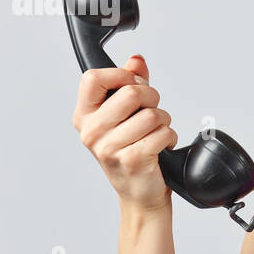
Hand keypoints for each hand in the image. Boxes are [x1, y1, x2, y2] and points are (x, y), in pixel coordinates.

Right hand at [72, 54, 177, 211]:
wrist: (138, 192)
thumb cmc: (131, 150)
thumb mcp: (124, 115)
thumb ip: (130, 84)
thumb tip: (136, 60)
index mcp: (84, 115)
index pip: (93, 78)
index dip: (121, 76)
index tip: (132, 85)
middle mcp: (91, 131)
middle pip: (132, 93)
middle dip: (152, 98)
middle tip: (152, 112)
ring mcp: (109, 148)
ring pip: (152, 114)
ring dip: (163, 120)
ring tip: (156, 132)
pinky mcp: (132, 160)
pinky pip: (163, 133)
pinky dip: (169, 137)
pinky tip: (161, 146)